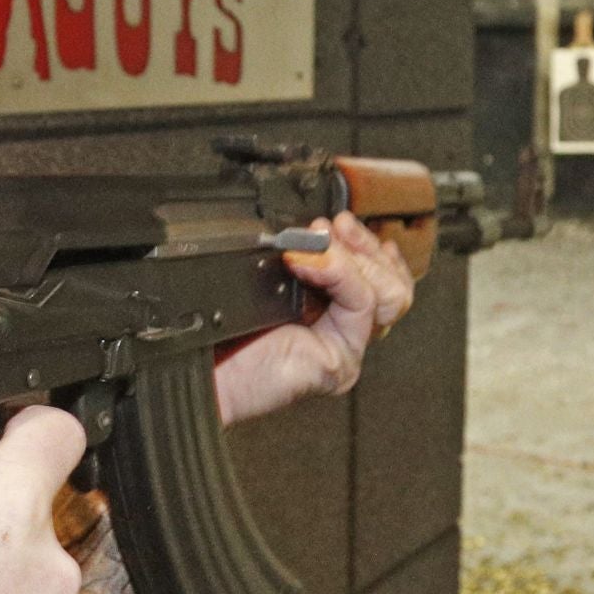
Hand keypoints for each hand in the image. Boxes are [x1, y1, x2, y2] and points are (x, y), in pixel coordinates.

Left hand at [212, 210, 414, 425]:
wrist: (202, 372)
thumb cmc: (221, 334)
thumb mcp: (266, 284)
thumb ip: (300, 260)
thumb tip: (319, 229)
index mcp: (330, 310)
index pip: (377, 273)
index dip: (365, 243)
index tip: (337, 221)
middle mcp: (343, 331)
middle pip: (391, 282)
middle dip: (364, 245)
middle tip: (330, 226)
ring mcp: (345, 348)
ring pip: (386, 293)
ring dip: (355, 258)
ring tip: (317, 244)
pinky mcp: (340, 363)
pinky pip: (359, 306)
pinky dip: (339, 273)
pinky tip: (307, 262)